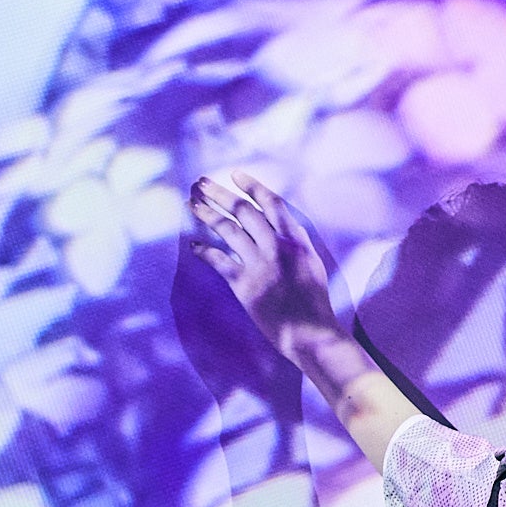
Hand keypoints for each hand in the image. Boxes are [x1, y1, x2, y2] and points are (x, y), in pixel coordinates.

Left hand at [188, 171, 343, 363]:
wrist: (311, 332)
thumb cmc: (314, 300)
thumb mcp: (312, 262)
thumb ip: (295, 241)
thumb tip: (278, 225)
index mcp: (297, 239)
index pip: (272, 203)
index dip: (252, 186)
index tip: (235, 174)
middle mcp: (277, 247)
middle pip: (243, 211)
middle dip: (220, 193)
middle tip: (201, 182)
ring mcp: (260, 265)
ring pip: (228, 230)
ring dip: (207, 215)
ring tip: (191, 204)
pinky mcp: (244, 286)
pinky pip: (219, 261)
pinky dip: (204, 251)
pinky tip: (193, 245)